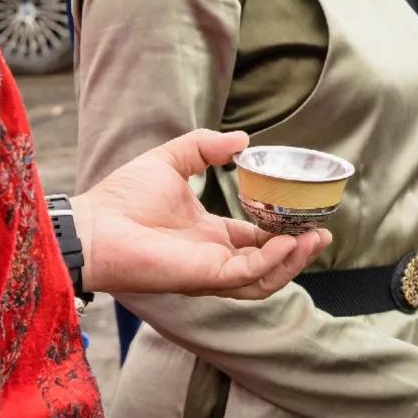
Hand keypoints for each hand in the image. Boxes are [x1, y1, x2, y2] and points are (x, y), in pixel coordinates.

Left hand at [72, 130, 329, 298]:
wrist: (94, 224)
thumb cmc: (122, 197)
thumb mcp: (172, 159)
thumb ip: (205, 147)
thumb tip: (243, 139)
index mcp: (208, 235)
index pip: (255, 241)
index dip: (283, 233)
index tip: (307, 216)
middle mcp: (213, 257)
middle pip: (268, 264)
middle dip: (299, 252)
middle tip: (323, 233)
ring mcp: (210, 271)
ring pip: (265, 278)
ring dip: (293, 261)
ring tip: (315, 239)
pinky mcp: (204, 276)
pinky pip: (248, 274)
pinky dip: (271, 261)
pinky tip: (287, 241)